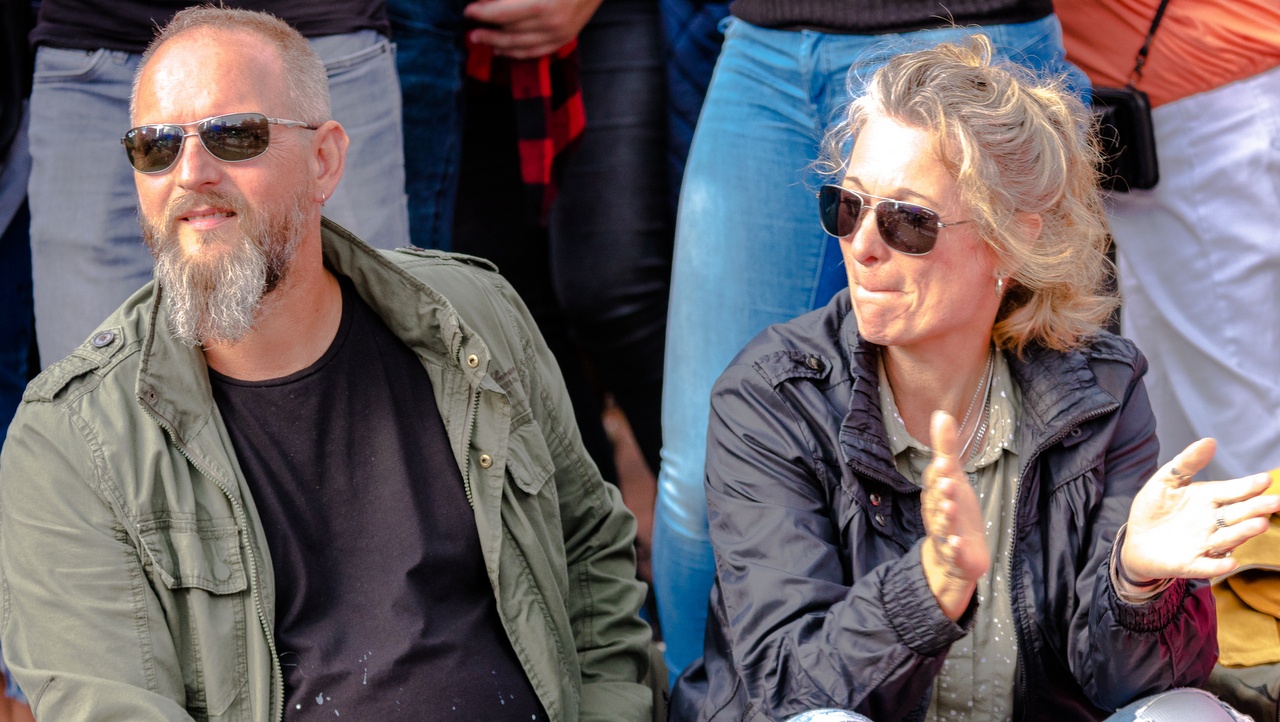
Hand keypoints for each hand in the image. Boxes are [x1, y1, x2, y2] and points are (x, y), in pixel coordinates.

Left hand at [464, 0, 603, 57]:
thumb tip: (489, 0)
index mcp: (542, 4)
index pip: (502, 13)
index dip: (483, 13)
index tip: (469, 11)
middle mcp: (551, 23)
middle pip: (510, 32)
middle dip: (487, 32)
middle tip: (471, 31)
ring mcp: (560, 33)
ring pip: (521, 46)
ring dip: (498, 44)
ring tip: (482, 40)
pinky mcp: (565, 38)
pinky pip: (536, 51)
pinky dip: (517, 53)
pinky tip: (502, 50)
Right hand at [920, 411, 989, 619]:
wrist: (955, 558)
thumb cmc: (955, 511)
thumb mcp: (953, 478)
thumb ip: (947, 449)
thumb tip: (940, 414)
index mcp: (936, 493)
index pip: (935, 480)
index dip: (939, 472)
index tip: (944, 461)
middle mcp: (937, 512)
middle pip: (937, 501)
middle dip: (942, 492)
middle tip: (947, 480)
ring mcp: (945, 534)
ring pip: (943, 525)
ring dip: (946, 517)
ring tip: (950, 508)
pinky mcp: (956, 554)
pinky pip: (952, 551)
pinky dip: (953, 547)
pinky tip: (957, 543)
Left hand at [1121, 438, 1279, 581]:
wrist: (1136, 540)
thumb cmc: (1155, 509)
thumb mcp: (1166, 482)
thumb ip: (1186, 463)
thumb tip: (1209, 441)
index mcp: (1208, 499)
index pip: (1231, 491)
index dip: (1247, 486)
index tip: (1264, 479)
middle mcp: (1212, 522)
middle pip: (1237, 514)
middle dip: (1256, 508)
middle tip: (1275, 502)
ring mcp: (1204, 543)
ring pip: (1227, 538)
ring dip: (1243, 532)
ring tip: (1260, 524)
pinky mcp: (1191, 563)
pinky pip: (1207, 565)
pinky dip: (1218, 565)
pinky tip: (1230, 562)